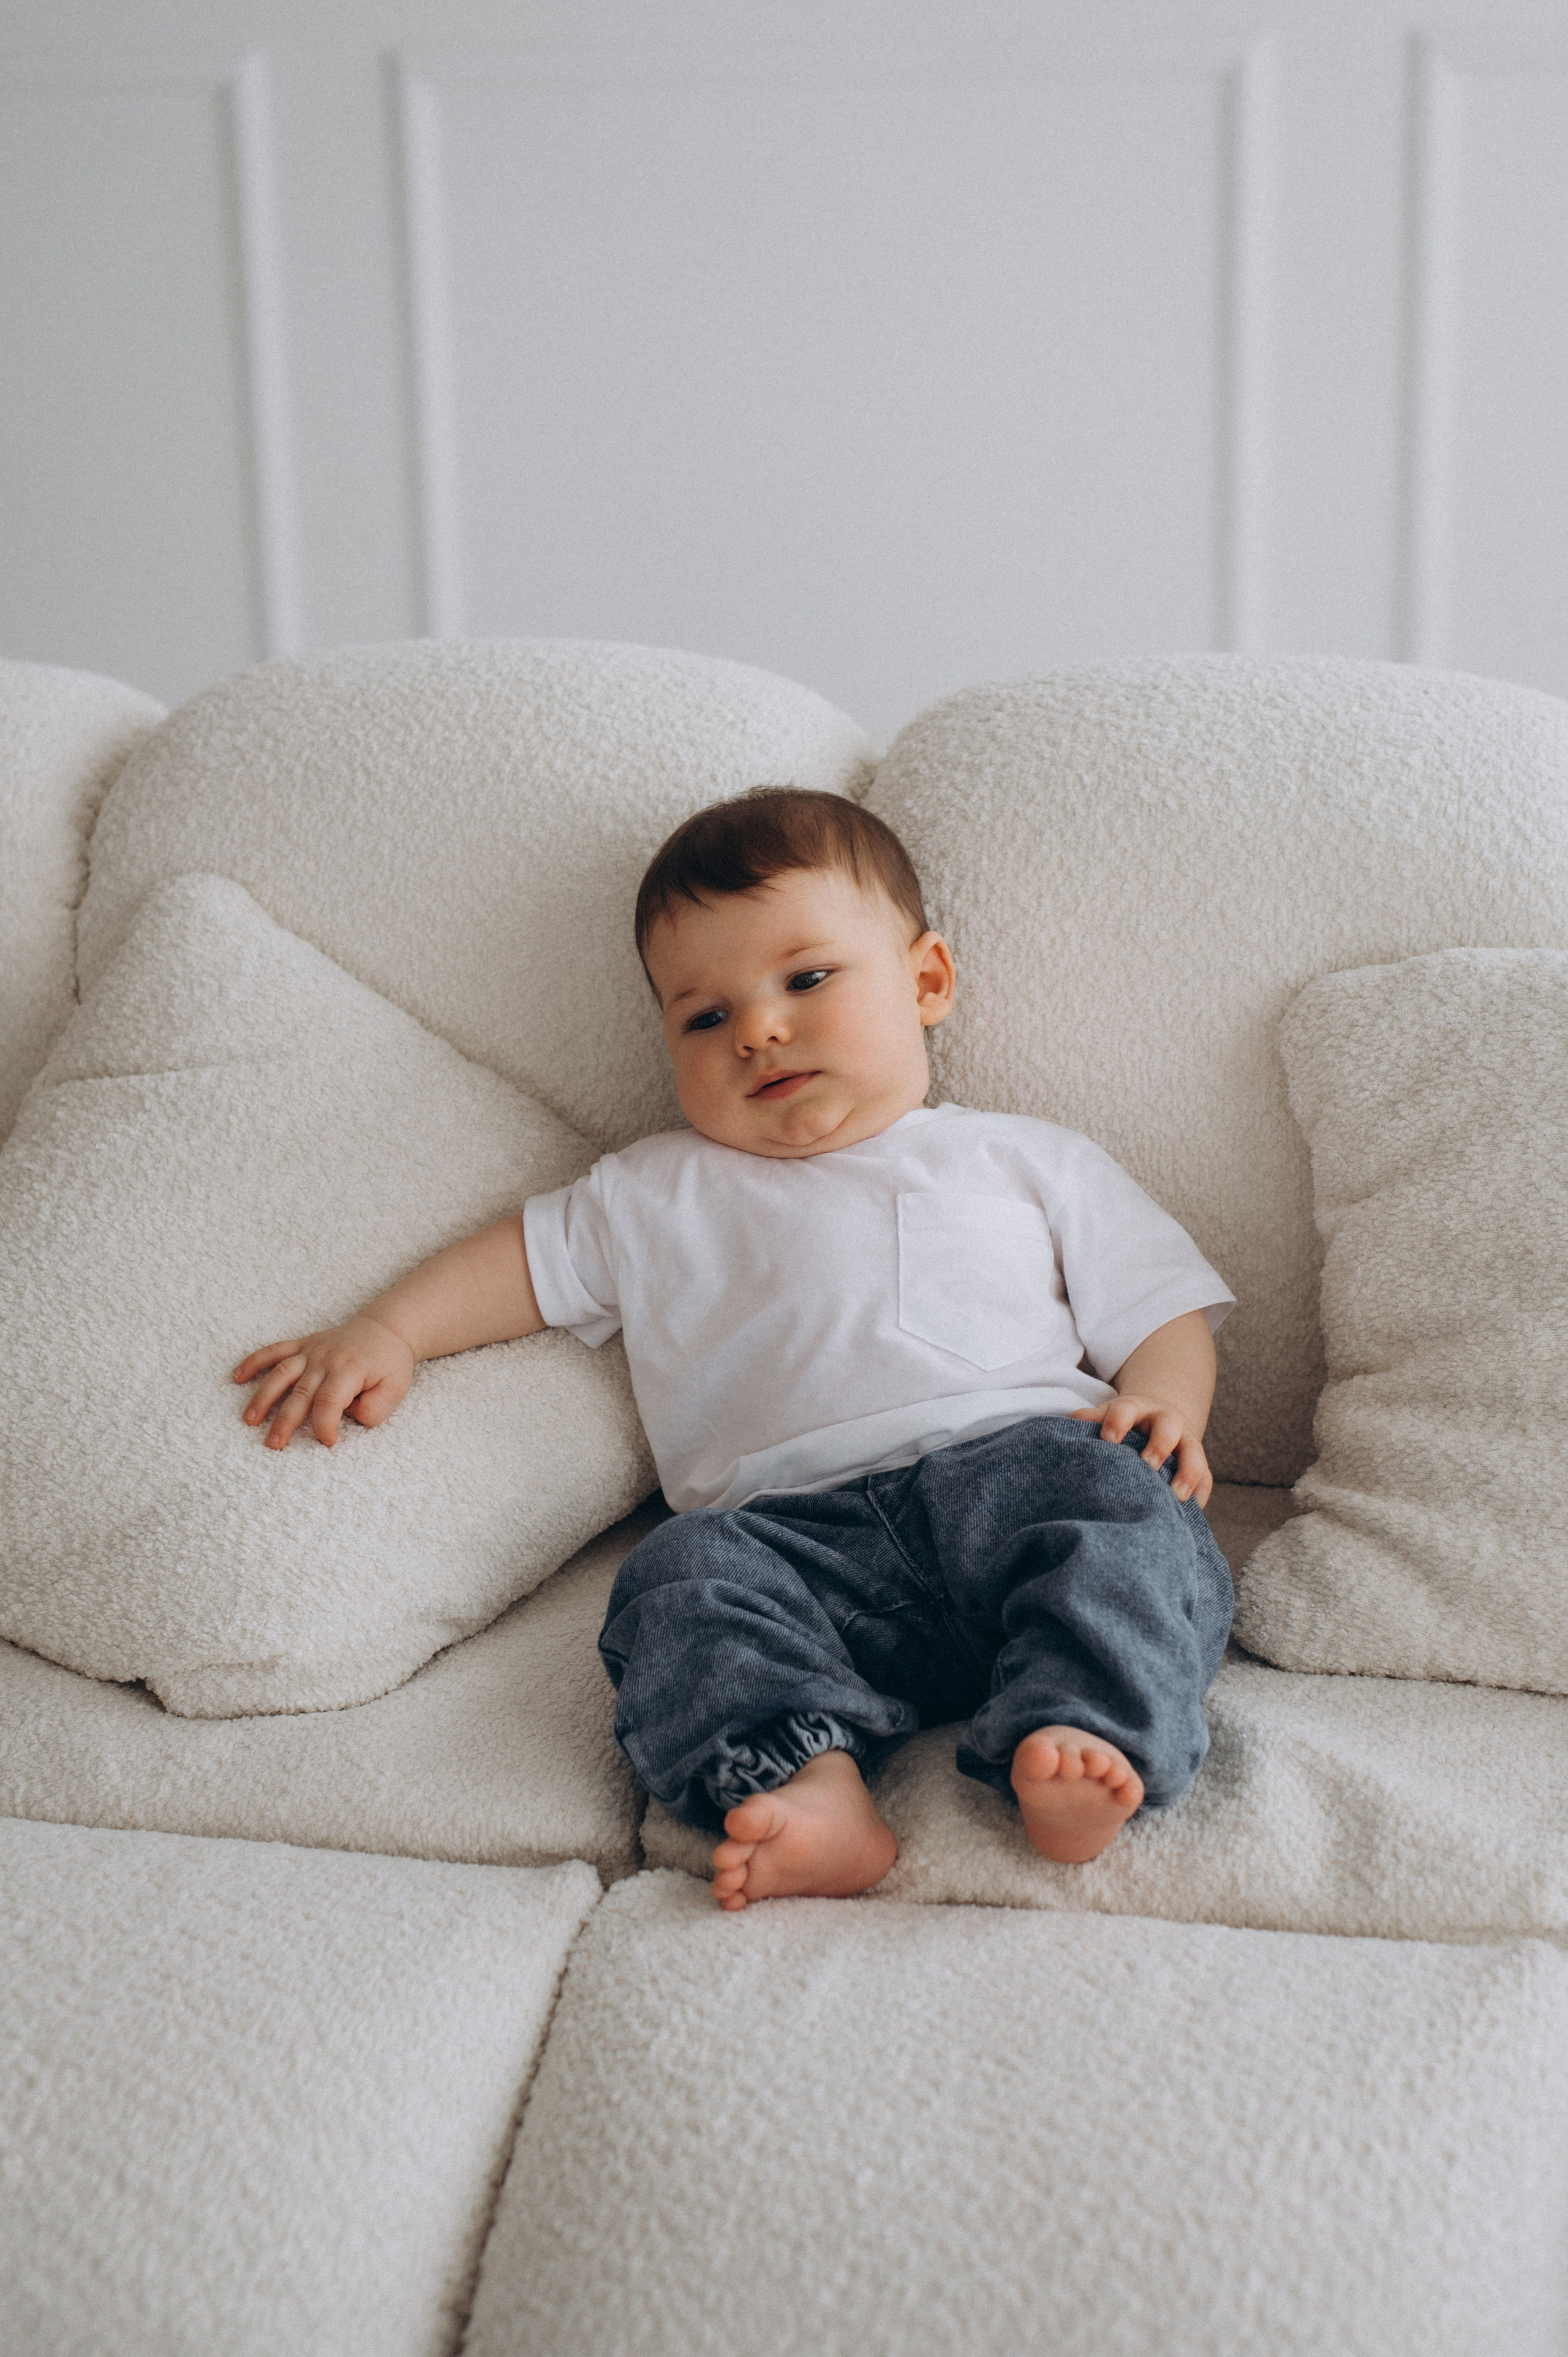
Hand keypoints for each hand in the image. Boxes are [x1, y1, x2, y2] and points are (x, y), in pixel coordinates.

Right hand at [232, 1315, 414, 1449]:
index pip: (330, 1402)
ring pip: (281, 1374)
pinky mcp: (303, 1344)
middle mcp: (326, 1359)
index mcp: (349, 1371)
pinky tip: (236, 1377)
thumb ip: (373, 1409)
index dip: (325, 1426)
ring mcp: (312, 1351)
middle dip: (285, 1422)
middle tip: (273, 1446)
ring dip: (263, 1397)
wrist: (387, 1328)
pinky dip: (254, 1361)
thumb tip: (345, 1416)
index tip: (328, 1442)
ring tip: (249, 1420)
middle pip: (300, 1394)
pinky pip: (274, 1350)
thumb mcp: (395, 1390)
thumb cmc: (390, 1364)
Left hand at [1070, 1393, 1212, 1507]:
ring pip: (1193, 1452)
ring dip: (1187, 1472)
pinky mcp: (1198, 1462)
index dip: (1118, 1422)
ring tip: (1176, 1496)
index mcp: (1135, 1408)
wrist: (1154, 1417)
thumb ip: (1087, 1420)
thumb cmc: (1120, 1424)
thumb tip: (1066, 1426)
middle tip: (1147, 1465)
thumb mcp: (1103, 1416)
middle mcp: (1164, 1420)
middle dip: (1159, 1445)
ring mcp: (1185, 1441)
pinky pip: (1206, 1477)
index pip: (1126, 1410)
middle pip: (1167, 1426)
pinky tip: (1193, 1511)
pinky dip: (1201, 1493)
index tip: (1107, 1440)